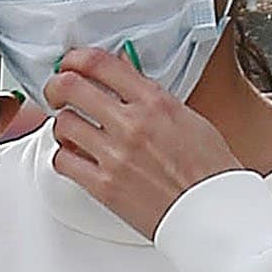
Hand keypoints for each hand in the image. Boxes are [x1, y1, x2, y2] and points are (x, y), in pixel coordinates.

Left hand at [43, 46, 242, 239]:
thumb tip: (125, 76)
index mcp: (154, 102)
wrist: (214, 213)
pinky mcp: (104, 186)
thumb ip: (151, 96)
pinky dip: (63, 156)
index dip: (75, 58)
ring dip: (62, 124)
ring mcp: (115, 156)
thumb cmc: (209, 171)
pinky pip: (63, 161)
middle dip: (56, 86)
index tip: (70, 64)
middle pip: (71, 87)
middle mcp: (131, 125)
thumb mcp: (188, 118)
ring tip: (71, 129)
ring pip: (62, 124)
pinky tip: (74, 156)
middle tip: (57, 92)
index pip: (100, 63)